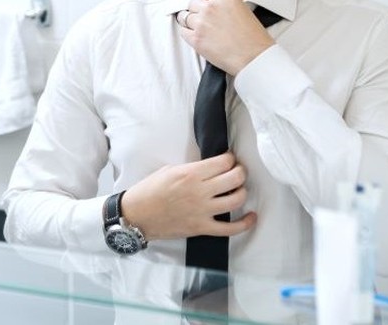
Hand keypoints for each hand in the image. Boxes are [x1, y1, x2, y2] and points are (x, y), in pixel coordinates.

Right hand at [118, 152, 256, 240]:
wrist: (136, 215)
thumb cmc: (149, 191)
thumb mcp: (169, 170)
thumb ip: (192, 169)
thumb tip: (211, 168)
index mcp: (190, 174)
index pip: (224, 162)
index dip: (230, 158)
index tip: (229, 160)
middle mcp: (199, 191)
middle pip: (235, 178)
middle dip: (240, 172)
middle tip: (237, 171)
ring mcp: (202, 211)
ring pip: (236, 199)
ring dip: (242, 191)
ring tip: (239, 188)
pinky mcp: (202, 228)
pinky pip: (230, 228)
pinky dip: (245, 223)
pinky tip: (251, 217)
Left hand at [177, 0, 274, 74]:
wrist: (254, 57)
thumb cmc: (254, 39)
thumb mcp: (245, 12)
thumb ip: (228, 7)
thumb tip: (218, 12)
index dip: (214, 4)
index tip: (215, 11)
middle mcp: (211, 7)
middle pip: (193, 3)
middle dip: (197, 10)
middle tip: (203, 19)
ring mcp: (201, 22)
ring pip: (185, 17)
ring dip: (190, 22)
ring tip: (198, 29)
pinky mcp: (195, 38)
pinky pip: (183, 32)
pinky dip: (187, 33)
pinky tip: (194, 37)